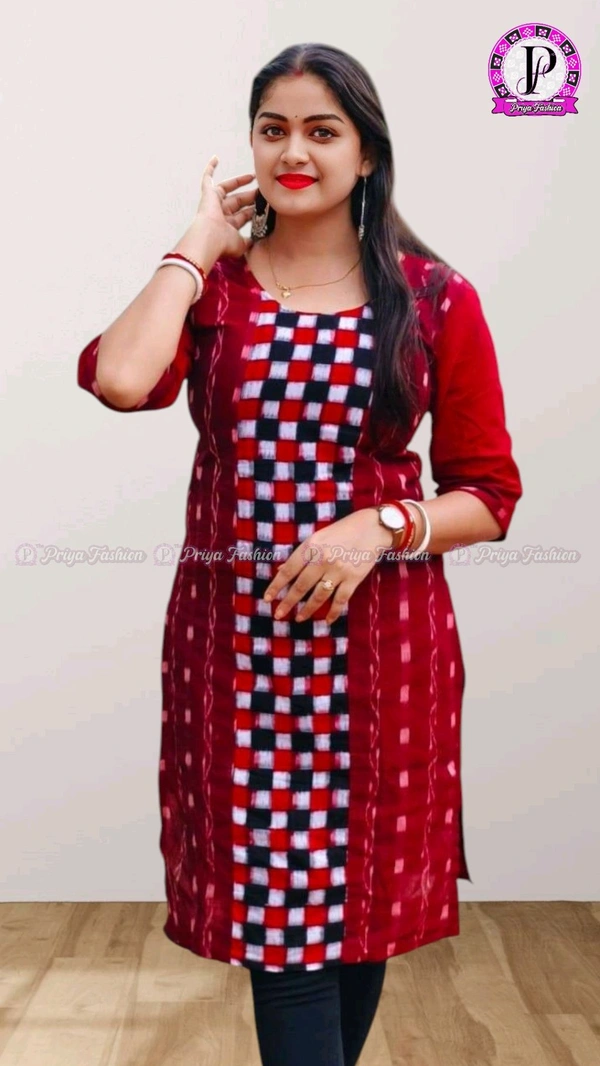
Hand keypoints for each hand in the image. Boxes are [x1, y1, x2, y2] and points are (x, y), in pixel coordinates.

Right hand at [189, 154, 257, 258]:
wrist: (210, 238)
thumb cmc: (224, 244)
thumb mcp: (242, 245)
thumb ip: (249, 242)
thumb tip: (256, 241)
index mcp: (228, 227)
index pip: (243, 216)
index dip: (254, 211)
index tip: (266, 205)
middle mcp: (220, 215)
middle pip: (238, 201)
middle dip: (250, 196)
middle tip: (263, 189)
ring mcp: (213, 203)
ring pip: (228, 189)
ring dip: (239, 182)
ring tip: (253, 176)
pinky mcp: (207, 194)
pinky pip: (207, 178)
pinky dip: (210, 168)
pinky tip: (216, 158)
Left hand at [262, 509, 392, 624]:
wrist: (372, 527)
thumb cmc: (342, 530)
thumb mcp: (318, 537)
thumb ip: (301, 554)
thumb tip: (281, 570)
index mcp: (311, 546)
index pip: (288, 570)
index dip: (276, 586)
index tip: (267, 598)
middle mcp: (323, 559)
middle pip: (301, 586)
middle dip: (288, 603)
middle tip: (278, 614)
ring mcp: (339, 570)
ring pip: (319, 596)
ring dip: (307, 610)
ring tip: (299, 618)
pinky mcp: (354, 579)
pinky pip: (340, 600)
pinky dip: (333, 613)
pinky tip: (327, 621)